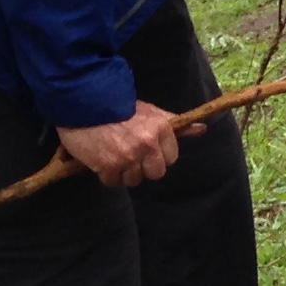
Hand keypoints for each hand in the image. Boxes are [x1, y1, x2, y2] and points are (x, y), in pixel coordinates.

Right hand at [59, 104, 181, 187]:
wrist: (84, 103)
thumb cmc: (118, 106)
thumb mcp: (150, 111)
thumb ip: (173, 123)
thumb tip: (201, 128)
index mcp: (161, 129)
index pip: (171, 158)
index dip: (158, 156)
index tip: (146, 151)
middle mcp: (148, 144)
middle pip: (156, 173)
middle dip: (143, 168)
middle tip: (129, 156)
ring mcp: (128, 157)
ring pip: (134, 180)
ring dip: (124, 172)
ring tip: (113, 155)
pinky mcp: (108, 166)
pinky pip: (113, 182)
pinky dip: (107, 175)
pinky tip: (101, 160)